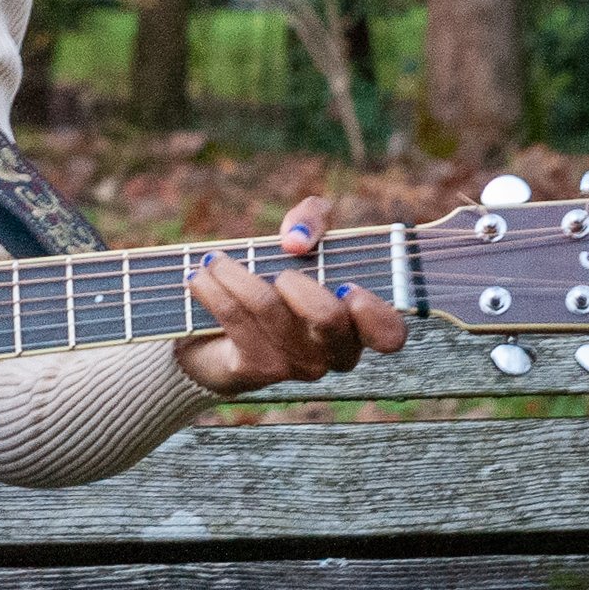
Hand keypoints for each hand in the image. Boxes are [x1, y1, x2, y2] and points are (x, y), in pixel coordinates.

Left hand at [173, 195, 406, 395]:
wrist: (217, 334)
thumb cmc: (274, 280)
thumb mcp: (301, 239)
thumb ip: (312, 219)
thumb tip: (297, 241)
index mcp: (358, 326)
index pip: (389, 334)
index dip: (374, 312)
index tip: (346, 285)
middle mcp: (334, 353)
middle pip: (328, 318)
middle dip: (296, 282)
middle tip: (277, 272)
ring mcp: (296, 366)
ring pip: (270, 309)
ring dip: (235, 274)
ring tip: (214, 260)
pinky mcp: (256, 370)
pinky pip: (234, 319)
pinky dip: (212, 289)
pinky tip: (199, 277)